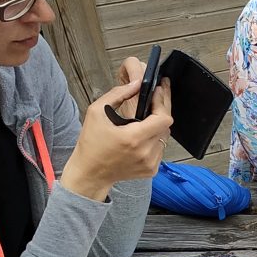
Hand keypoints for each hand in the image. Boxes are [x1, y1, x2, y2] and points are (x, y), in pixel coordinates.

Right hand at [60, 57, 171, 200]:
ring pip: (164, 138)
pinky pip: (160, 150)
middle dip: (160, 112)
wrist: (90, 173)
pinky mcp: (151, 170)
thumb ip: (118, 94)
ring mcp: (150, 163)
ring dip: (157, 128)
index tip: (158, 93)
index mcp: (133, 138)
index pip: (163, 118)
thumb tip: (137, 83)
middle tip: (153, 102)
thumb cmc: (91, 143)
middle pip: (166, 126)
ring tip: (144, 122)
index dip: (162, 103)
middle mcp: (145, 152)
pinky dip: (154, 142)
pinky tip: (141, 138)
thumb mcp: (97, 112)